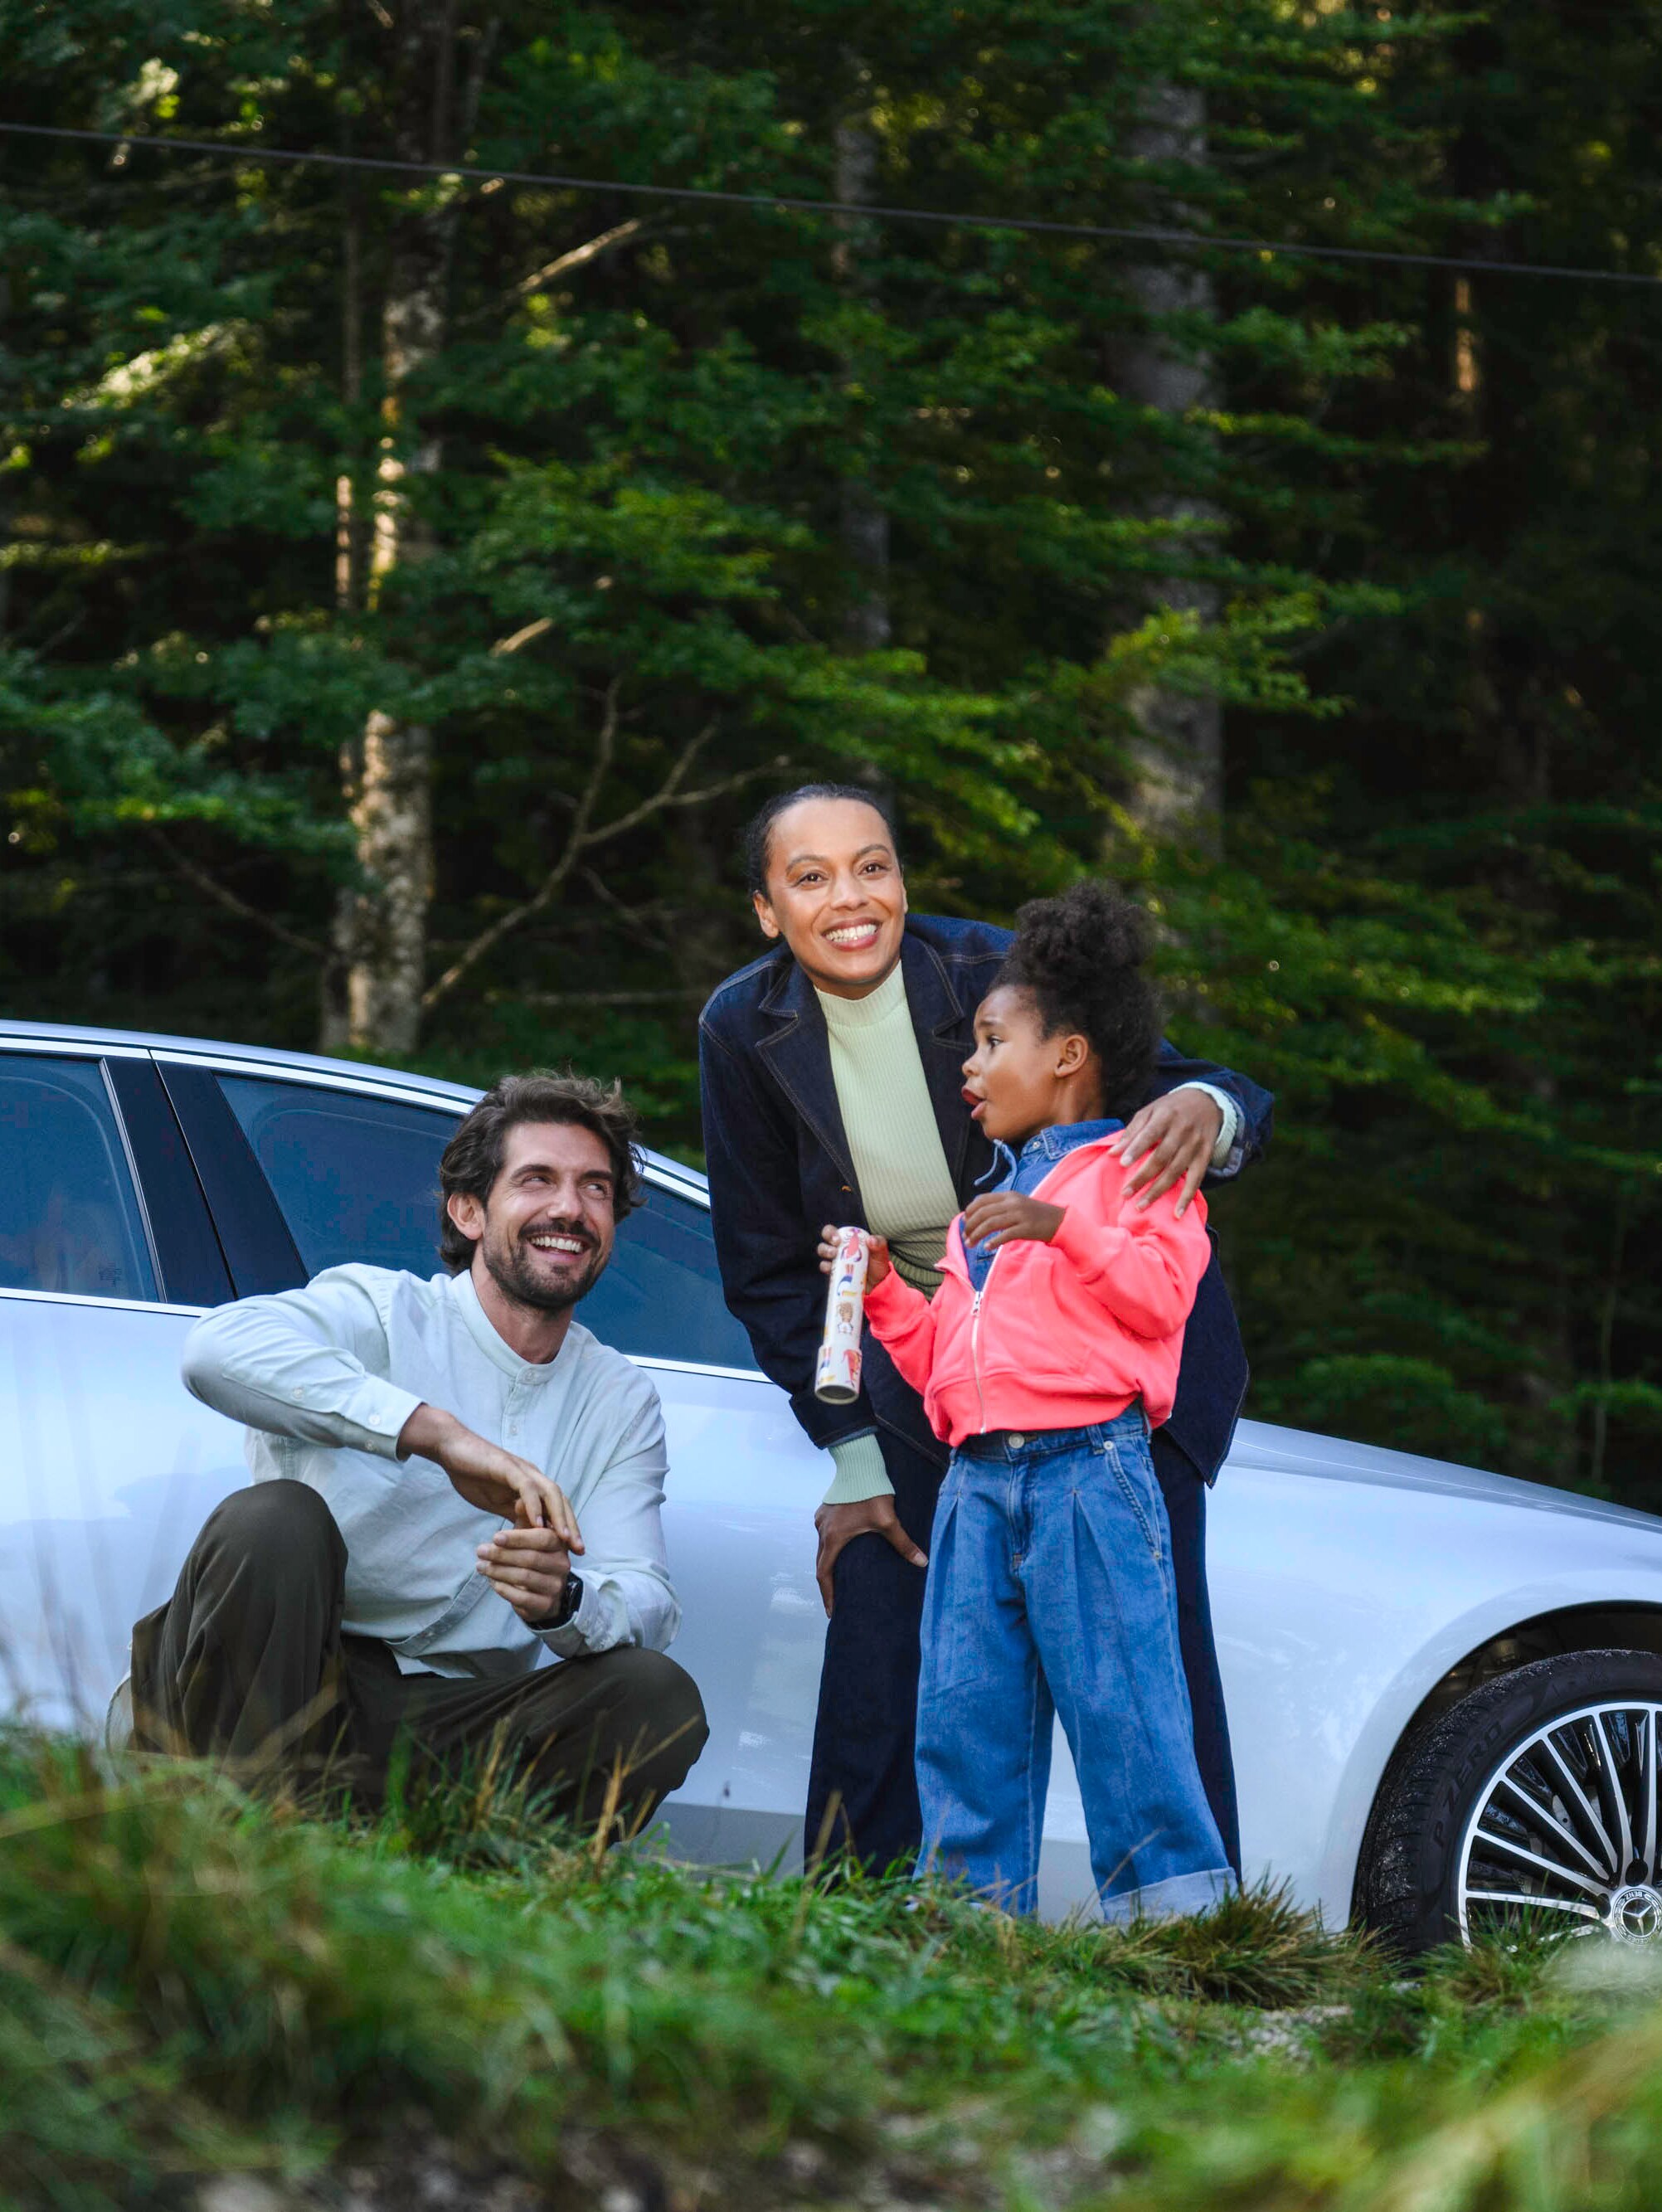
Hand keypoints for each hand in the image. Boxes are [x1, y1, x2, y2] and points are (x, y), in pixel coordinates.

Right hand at [397, 1403, 584, 1547]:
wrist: (452, 1449)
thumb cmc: (473, 1475)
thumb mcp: (497, 1502)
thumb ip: (514, 1514)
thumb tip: (527, 1535)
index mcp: (531, 1485)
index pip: (557, 1507)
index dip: (568, 1528)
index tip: (575, 1550)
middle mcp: (532, 1476)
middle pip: (561, 1501)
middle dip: (571, 1525)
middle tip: (579, 1549)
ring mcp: (522, 1470)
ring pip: (550, 1493)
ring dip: (559, 1516)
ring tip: (563, 1539)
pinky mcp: (508, 1468)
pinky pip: (526, 1487)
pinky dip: (534, 1505)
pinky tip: (536, 1523)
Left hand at [476, 1524, 572, 1624]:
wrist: (546, 1594)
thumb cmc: (534, 1558)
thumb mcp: (531, 1537)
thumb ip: (525, 1519)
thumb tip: (518, 1501)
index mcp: (560, 1545)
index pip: (542, 1538)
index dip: (518, 1537)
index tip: (495, 1537)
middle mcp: (562, 1565)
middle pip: (531, 1558)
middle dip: (502, 1554)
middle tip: (480, 1551)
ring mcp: (555, 1587)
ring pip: (524, 1577)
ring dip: (499, 1571)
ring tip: (481, 1566)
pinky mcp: (546, 1605)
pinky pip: (522, 1597)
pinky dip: (504, 1589)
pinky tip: (492, 1582)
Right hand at [813, 1495, 925, 1617]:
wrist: (859, 1463)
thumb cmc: (872, 1492)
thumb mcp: (889, 1520)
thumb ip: (903, 1543)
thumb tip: (922, 1563)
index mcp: (834, 1538)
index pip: (824, 1574)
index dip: (828, 1595)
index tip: (831, 1612)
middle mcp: (822, 1530)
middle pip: (821, 1563)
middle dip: (829, 1583)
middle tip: (836, 1600)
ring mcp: (821, 1518)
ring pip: (822, 1546)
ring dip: (830, 1562)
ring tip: (840, 1575)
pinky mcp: (824, 1509)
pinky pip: (825, 1532)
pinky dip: (831, 1545)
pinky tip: (843, 1546)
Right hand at [817, 1223, 890, 1290]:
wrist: (878, 1285)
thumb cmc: (878, 1265)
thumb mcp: (880, 1253)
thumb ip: (879, 1243)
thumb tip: (871, 1240)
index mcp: (847, 1241)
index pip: (833, 1232)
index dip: (830, 1233)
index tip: (837, 1240)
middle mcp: (838, 1250)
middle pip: (824, 1244)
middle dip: (826, 1246)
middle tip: (835, 1251)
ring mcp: (836, 1263)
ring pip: (823, 1256)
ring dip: (825, 1255)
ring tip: (834, 1258)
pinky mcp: (835, 1275)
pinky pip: (826, 1270)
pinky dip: (826, 1269)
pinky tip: (832, 1270)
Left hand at [960, 1191, 1064, 1252]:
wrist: (1059, 1220)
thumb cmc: (1035, 1215)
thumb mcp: (1017, 1204)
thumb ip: (1000, 1207)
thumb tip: (978, 1216)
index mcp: (1008, 1196)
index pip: (982, 1199)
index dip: (970, 1211)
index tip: (964, 1221)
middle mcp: (1012, 1203)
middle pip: (984, 1213)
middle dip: (970, 1225)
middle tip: (965, 1237)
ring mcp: (1020, 1215)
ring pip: (991, 1224)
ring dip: (977, 1235)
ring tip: (970, 1244)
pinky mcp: (1026, 1228)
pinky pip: (1005, 1235)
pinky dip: (994, 1241)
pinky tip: (987, 1247)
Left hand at [1106, 1090, 1222, 1215]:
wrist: (1206, 1102)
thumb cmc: (1170, 1109)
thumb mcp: (1150, 1111)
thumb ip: (1132, 1131)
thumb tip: (1112, 1153)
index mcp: (1166, 1116)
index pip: (1150, 1134)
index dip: (1136, 1149)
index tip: (1122, 1163)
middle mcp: (1182, 1131)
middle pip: (1161, 1157)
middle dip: (1143, 1177)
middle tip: (1125, 1194)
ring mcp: (1195, 1145)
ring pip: (1176, 1171)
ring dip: (1158, 1191)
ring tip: (1140, 1205)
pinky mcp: (1205, 1156)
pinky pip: (1196, 1180)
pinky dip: (1187, 1197)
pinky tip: (1177, 1214)